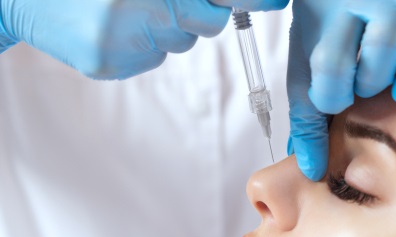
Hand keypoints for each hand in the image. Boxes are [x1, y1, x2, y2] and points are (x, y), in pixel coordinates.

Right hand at [0, 0, 287, 78]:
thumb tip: (219, 4)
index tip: (277, 1)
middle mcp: (147, 7)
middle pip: (207, 22)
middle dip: (197, 13)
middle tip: (161, 0)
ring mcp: (127, 38)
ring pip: (178, 41)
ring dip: (164, 27)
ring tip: (125, 9)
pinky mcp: (110, 63)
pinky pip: (149, 58)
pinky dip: (139, 45)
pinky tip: (110, 26)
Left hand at [287, 0, 395, 180]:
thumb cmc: (331, 34)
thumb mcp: (309, 67)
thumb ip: (306, 116)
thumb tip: (311, 167)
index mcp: (319, 23)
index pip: (320, 70)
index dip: (329, 99)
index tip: (333, 103)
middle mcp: (352, 5)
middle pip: (343, 64)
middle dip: (350, 92)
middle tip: (355, 91)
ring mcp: (393, 3)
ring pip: (384, 51)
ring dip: (380, 82)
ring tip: (377, 81)